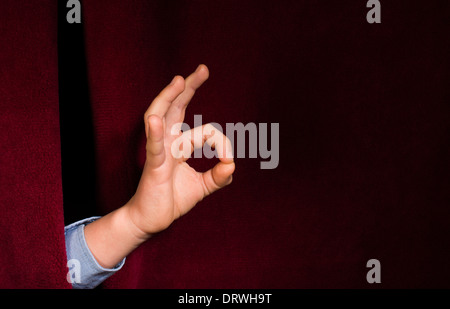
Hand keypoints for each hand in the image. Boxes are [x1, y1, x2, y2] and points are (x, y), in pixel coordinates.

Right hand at [125, 64, 234, 236]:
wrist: (152, 220)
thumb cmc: (172, 200)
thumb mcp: (203, 187)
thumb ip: (219, 176)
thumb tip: (232, 165)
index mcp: (179, 145)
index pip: (206, 131)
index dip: (222, 143)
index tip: (229, 161)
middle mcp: (168, 143)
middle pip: (176, 108)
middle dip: (188, 88)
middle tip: (202, 69)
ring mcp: (159, 153)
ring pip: (161, 117)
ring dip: (169, 97)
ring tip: (178, 80)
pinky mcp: (153, 167)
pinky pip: (154, 148)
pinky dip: (155, 133)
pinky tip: (155, 118)